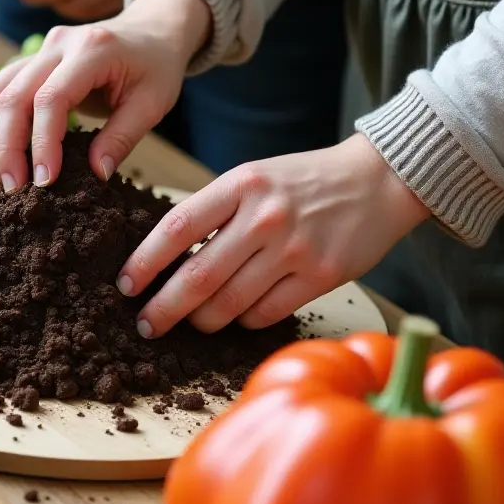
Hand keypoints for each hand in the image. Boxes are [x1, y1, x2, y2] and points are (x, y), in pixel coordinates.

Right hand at [0, 0, 211, 191]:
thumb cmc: (156, 67)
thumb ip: (122, 138)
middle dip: (7, 147)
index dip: (42, 142)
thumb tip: (95, 174)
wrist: (152, 30)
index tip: (45, 181)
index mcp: (92, 50)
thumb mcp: (152, 104)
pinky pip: (0, 89)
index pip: (52, 98)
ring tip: (2, 179)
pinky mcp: (31, 59)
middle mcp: (59, 43)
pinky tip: (1, 155)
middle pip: (13, 95)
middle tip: (13, 190)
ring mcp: (41, 48)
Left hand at [118, 134, 429, 338]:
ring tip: (191, 322)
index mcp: (240, 184)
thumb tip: (169, 258)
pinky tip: (238, 314)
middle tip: (145, 325)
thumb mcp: (253, 178)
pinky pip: (265, 313)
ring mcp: (294, 248)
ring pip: (230, 303)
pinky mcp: (321, 277)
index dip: (145, 261)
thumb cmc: (303, 181)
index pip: (177, 227)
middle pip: (198, 276)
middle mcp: (264, 216)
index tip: (126, 284)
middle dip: (164, 308)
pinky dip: (244, 320)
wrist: (376, 180)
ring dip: (202, 320)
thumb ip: (216, 211)